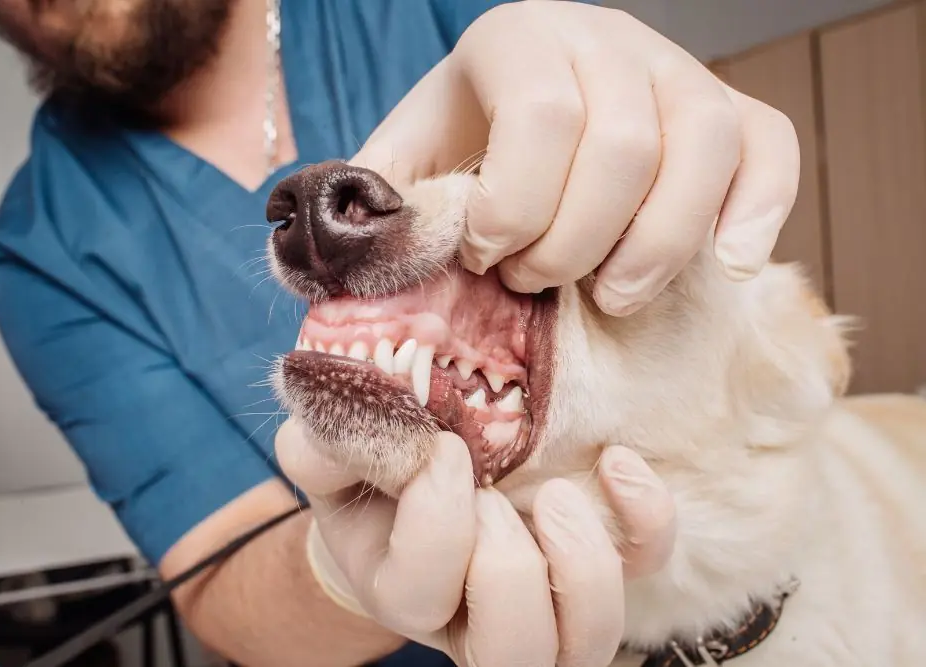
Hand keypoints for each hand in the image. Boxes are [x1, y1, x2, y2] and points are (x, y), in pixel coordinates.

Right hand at [275, 419, 675, 666]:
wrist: (420, 480)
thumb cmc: (373, 476)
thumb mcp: (332, 457)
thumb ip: (322, 444)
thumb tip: (340, 420)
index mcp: (405, 593)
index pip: (420, 594)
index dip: (435, 516)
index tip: (440, 448)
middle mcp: (479, 621)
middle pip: (514, 653)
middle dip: (505, 563)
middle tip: (491, 493)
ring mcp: (547, 600)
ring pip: (588, 639)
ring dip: (579, 565)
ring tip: (553, 497)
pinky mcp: (596, 558)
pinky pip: (646, 566)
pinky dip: (646, 521)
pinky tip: (614, 463)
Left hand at [350, 2, 799, 315]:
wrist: (525, 109)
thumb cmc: (465, 147)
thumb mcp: (407, 160)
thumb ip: (379, 196)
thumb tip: (346, 253)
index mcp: (519, 39)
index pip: (541, 116)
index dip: (515, 207)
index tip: (488, 257)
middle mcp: (608, 39)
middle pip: (623, 147)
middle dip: (574, 242)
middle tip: (536, 281)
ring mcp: (678, 72)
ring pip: (704, 149)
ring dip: (657, 247)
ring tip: (610, 298)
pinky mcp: (734, 111)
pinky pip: (771, 148)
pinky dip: (757, 212)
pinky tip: (725, 265)